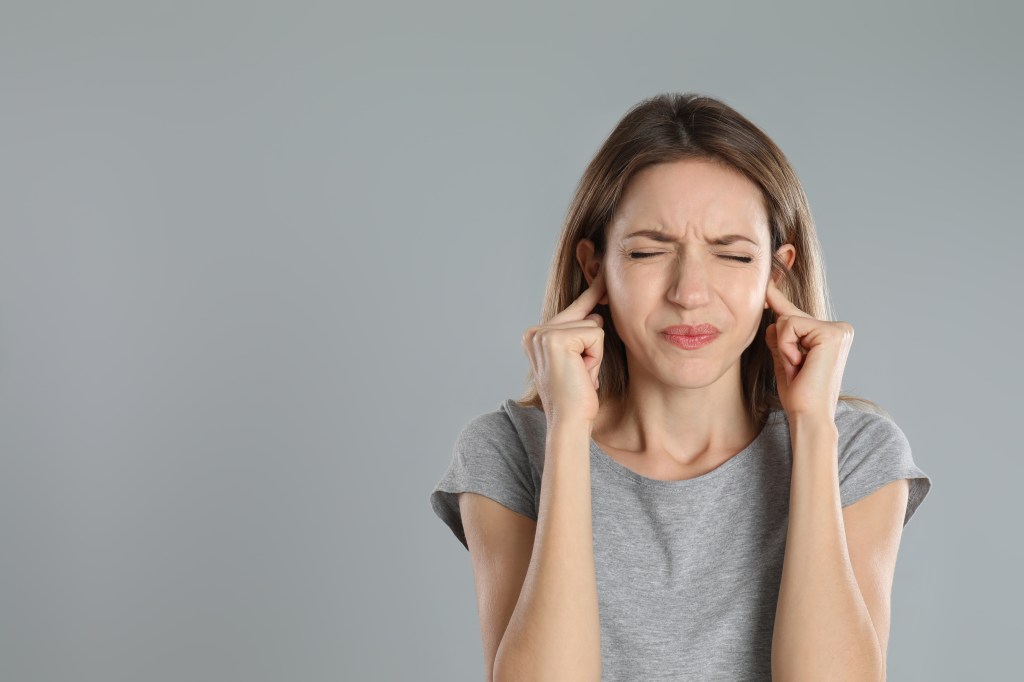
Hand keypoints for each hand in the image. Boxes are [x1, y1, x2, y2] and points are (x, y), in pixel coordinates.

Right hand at [521, 267, 606, 425]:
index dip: (592, 293)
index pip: (572, 310)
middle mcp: (534, 332)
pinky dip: (596, 357)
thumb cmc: (577, 398)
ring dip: (595, 355)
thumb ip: (581, 333)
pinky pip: (595, 334)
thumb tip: (597, 311)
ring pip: (593, 326)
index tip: (604, 267)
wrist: (569, 423)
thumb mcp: (578, 360)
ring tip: (581, 376)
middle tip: (581, 374)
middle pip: (585, 317)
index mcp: (535, 336)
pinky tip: (582, 374)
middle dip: (593, 347)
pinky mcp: (556, 339)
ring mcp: (543, 334)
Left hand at [764, 278, 853, 421]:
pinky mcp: (832, 333)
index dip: (779, 301)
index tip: (768, 283)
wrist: (808, 416)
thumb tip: (771, 309)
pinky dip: (786, 347)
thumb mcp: (784, 357)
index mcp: (831, 335)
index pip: (798, 316)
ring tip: (798, 367)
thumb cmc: (798, 394)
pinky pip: (790, 326)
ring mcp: (839, 329)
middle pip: (789, 316)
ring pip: (787, 320)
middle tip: (795, 368)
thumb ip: (780, 334)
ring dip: (783, 347)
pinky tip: (799, 364)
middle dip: (782, 343)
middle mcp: (840, 329)